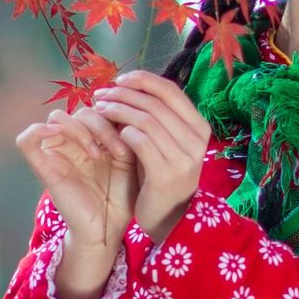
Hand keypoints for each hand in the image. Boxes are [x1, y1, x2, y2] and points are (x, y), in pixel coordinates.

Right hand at [17, 96, 139, 298]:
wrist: (109, 228)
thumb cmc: (121, 196)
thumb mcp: (131, 158)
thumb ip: (127, 131)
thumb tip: (127, 104)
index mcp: (94, 136)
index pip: (98, 106)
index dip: (115, 114)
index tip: (135, 136)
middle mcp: (73, 141)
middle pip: (80, 111)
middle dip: (102, 125)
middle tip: (120, 150)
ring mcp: (56, 152)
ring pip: (58, 118)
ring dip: (81, 130)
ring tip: (98, 153)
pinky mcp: (42, 167)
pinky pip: (27, 140)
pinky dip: (39, 130)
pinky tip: (62, 136)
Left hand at [83, 71, 212, 250]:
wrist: (169, 218)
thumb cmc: (162, 175)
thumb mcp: (168, 143)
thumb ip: (159, 117)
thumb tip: (132, 85)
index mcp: (199, 126)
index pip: (170, 90)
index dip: (143, 80)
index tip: (119, 80)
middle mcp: (196, 140)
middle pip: (155, 103)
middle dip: (123, 95)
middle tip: (100, 95)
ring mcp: (184, 158)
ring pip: (146, 119)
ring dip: (118, 111)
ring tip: (99, 110)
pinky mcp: (166, 174)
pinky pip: (141, 141)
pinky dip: (124, 133)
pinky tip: (112, 134)